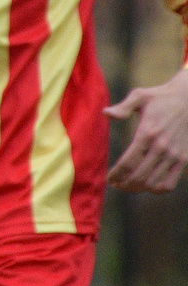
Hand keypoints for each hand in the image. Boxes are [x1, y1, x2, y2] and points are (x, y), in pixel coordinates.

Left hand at [108, 67, 187, 192]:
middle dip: (124, 184)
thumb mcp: (140, 96)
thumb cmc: (161, 98)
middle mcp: (161, 147)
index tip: (109, 179)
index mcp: (147, 133)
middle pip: (139, 176)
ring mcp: (174, 154)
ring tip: (129, 186)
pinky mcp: (185, 159)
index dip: (116, 174)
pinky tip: (149, 185)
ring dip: (139, 188)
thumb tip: (106, 113)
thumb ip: (123, 106)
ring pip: (153, 183)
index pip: (127, 162)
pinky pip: (171, 183)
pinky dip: (158, 189)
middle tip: (116, 185)